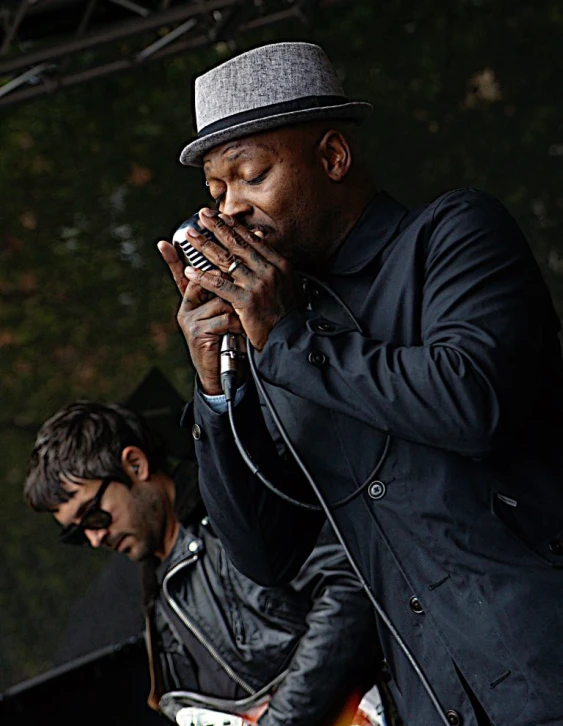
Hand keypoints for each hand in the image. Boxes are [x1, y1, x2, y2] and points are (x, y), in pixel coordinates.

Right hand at [157, 238, 243, 394]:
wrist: (222, 373)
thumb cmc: (228, 340)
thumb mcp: (226, 314)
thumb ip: (226, 293)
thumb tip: (237, 266)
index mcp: (191, 302)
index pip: (182, 275)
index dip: (173, 259)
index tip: (164, 242)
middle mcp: (187, 309)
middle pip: (207, 283)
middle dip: (226, 284)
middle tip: (241, 288)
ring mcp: (190, 321)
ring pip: (220, 300)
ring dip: (237, 310)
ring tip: (243, 321)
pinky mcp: (198, 333)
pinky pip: (223, 317)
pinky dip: (236, 324)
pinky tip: (240, 332)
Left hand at [182, 209, 304, 351]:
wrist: (292, 336)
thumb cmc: (289, 312)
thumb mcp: (289, 283)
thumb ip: (274, 266)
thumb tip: (261, 247)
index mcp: (279, 264)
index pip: (252, 240)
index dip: (234, 226)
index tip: (221, 216)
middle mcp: (268, 271)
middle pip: (237, 244)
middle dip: (217, 228)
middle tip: (202, 215)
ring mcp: (257, 285)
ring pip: (226, 261)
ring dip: (205, 246)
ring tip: (190, 236)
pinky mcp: (246, 301)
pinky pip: (220, 286)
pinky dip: (203, 278)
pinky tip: (190, 271)